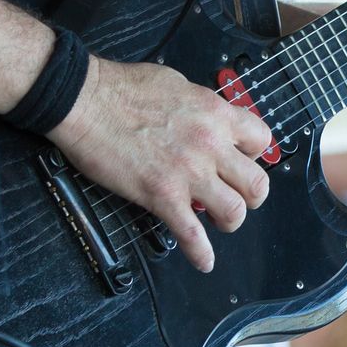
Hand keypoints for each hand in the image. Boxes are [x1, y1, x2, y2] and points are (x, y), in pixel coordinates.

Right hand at [49, 55, 270, 271]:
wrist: (86, 101)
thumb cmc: (122, 88)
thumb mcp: (177, 85)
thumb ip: (199, 108)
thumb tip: (203, 120)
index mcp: (215, 113)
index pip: (261, 140)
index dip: (254, 155)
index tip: (241, 161)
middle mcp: (210, 144)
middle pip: (257, 183)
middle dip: (249, 195)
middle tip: (234, 195)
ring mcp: (188, 173)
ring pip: (235, 212)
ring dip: (229, 221)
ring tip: (216, 221)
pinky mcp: (162, 196)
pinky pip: (192, 235)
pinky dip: (201, 254)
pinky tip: (203, 261)